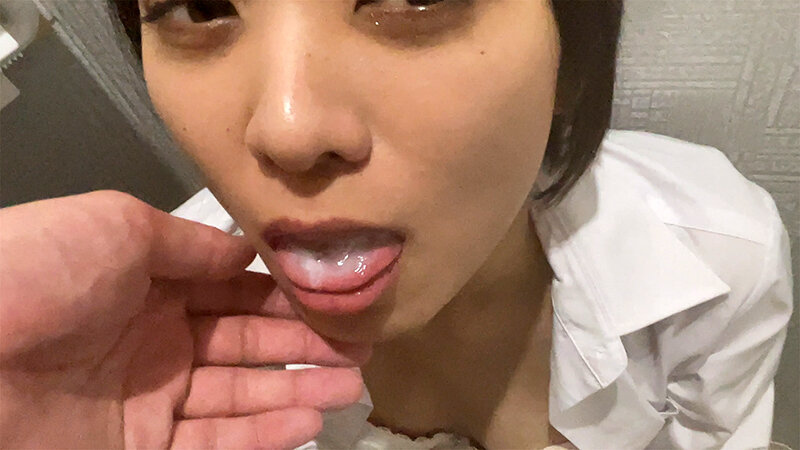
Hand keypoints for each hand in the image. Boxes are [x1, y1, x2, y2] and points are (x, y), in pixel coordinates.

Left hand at [0, 191, 368, 448]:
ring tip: (348, 385)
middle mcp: (153, 341)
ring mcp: (148, 400)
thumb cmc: (29, 273)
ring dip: (296, 392)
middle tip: (358, 347)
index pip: (234, 292)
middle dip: (304, 346)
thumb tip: (246, 250)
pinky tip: (304, 421)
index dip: (285, 297)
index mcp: (147, 284)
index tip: (332, 298)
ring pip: (239, 398)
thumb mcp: (117, 226)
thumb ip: (190, 241)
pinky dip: (262, 435)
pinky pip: (214, 444)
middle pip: (246, 347)